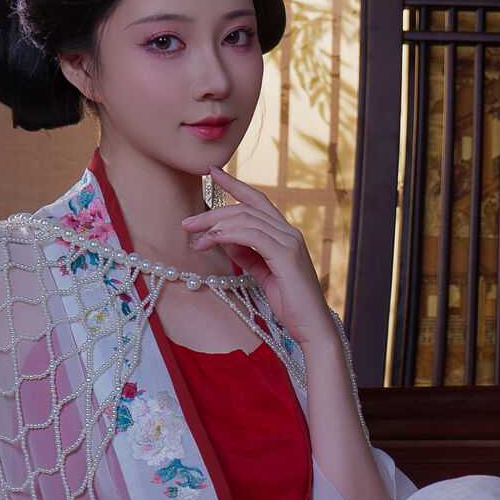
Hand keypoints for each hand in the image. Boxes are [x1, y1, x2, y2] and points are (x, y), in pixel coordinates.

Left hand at [181, 167, 336, 349]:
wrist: (311, 326)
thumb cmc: (289, 303)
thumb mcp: (262, 274)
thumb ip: (247, 254)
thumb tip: (225, 239)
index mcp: (284, 234)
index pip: (257, 200)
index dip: (234, 184)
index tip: (212, 172)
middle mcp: (289, 232)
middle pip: (245, 208)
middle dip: (213, 212)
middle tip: (187, 222)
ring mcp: (289, 241)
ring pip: (246, 219)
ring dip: (215, 225)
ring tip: (194, 237)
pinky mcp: (286, 255)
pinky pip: (251, 235)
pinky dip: (228, 234)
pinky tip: (212, 241)